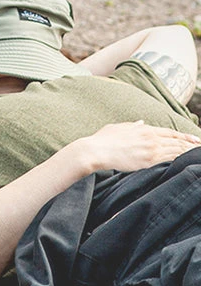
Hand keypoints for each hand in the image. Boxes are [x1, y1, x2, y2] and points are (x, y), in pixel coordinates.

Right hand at [81, 120, 200, 172]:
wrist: (94, 151)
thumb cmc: (102, 140)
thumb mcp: (118, 128)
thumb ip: (133, 126)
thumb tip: (141, 123)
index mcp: (144, 129)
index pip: (170, 133)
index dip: (184, 136)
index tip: (194, 139)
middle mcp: (150, 138)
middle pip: (176, 142)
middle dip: (190, 145)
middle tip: (200, 147)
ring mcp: (150, 150)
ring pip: (175, 151)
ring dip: (187, 153)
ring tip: (197, 155)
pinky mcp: (146, 162)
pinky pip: (168, 161)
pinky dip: (178, 161)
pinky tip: (185, 162)